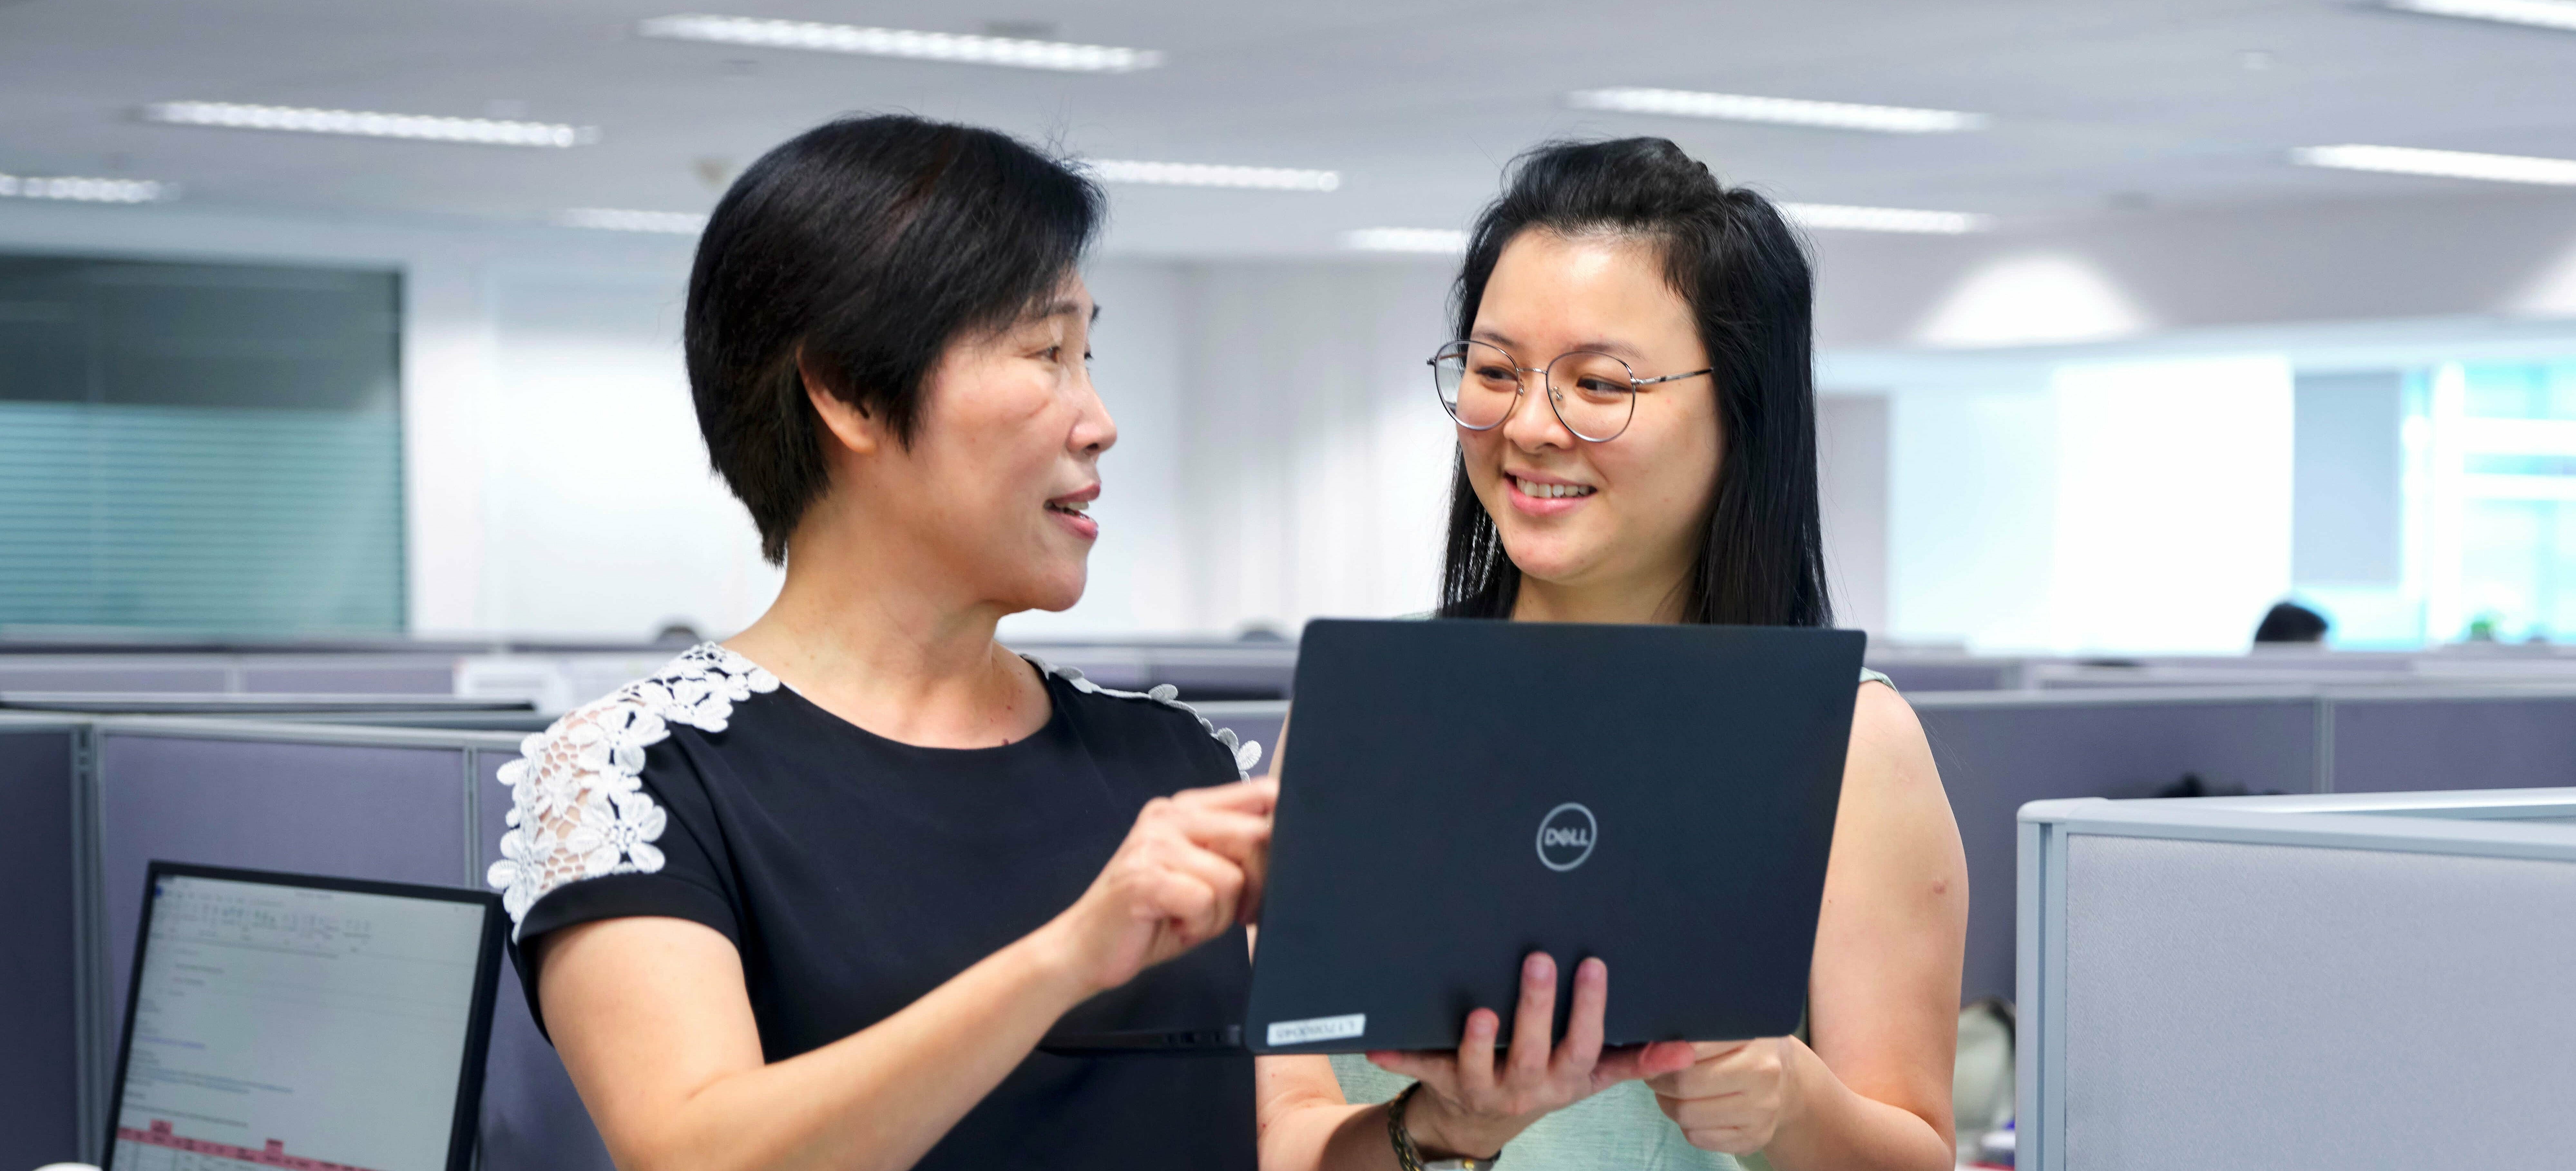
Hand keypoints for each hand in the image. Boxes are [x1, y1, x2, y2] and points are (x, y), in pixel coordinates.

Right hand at [1037, 778, 1274, 994]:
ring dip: (1219, 913)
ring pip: (1233, 877)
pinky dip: (1198, 925)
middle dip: (1254, 884)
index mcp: (1185, 808)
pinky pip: (1205, 901)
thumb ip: (1237, 853)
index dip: (1281, 832)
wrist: (1083, 950)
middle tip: (1227, 909)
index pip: (1260, 794)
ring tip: (1187, 917)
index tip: (1267, 870)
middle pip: (1255, 835)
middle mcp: (1169, 816)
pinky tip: (1173, 925)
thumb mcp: (1202, 878)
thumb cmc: (1150, 918)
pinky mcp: (1144, 877)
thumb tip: (1291, 846)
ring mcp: (1154, 843)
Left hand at [1367, 953, 1696, 1157]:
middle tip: (1540, 960)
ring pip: (1477, 1068)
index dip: (1589, 1010)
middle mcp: (1522, 1088)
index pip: (1582, 1046)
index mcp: (1562, 1079)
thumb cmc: (1542, 1079)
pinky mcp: (1437, 1082)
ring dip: (1478, 1043)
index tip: (1593, 965)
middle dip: (1537, 1009)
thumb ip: (1633, 1060)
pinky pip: (1417, 1068)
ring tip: (1480, 1011)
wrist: (1479, 1121)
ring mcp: (1478, 1087)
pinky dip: (1398, 1055)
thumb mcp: (1589, 1076)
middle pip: (1531, 1052)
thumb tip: (1684, 1047)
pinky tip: (1379, 1041)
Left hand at [1646, 1037, 1800, 1154]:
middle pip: (1684, 1083)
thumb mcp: (1725, 1024)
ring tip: (1671, 1090)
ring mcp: (1762, 1109)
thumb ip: (1691, 1028)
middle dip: (1659, 1079)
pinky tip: (1694, 1108)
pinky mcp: (1755, 1137)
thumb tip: (1648, 1047)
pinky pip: (1697, 1137)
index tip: (1654, 1049)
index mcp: (1753, 1036)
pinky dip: (1686, 1124)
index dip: (1663, 1052)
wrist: (1785, 1079)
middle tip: (1656, 1071)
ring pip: (1687, 1114)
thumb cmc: (1742, 1046)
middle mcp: (1764, 1073)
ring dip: (1668, 1103)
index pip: (1690, 1048)